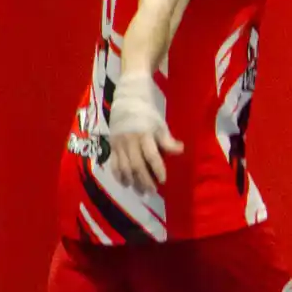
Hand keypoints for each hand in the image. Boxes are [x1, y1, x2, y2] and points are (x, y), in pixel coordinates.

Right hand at [108, 72, 182, 192]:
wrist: (127, 99)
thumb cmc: (148, 112)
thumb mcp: (160, 124)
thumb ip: (167, 140)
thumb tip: (180, 150)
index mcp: (144, 135)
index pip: (151, 156)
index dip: (157, 169)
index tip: (163, 181)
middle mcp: (130, 141)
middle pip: (136, 165)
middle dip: (144, 180)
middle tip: (151, 192)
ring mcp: (119, 144)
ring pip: (124, 167)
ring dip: (131, 181)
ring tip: (139, 191)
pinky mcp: (111, 145)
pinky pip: (114, 163)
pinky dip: (119, 175)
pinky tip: (125, 183)